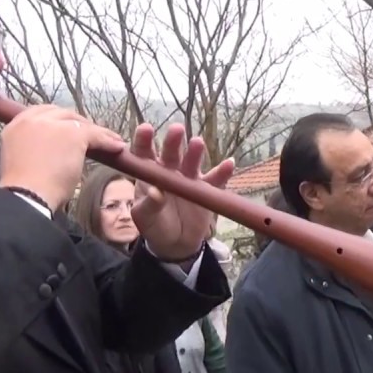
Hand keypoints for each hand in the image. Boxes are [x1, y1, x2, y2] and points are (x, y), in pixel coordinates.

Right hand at [0, 105, 127, 211]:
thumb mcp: (22, 162)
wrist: (26, 197)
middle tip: (91, 135)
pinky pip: (95, 135)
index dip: (58, 120)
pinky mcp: (72, 135)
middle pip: (62, 114)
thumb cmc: (24, 191)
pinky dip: (107, 141)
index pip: (41, 113)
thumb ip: (34, 150)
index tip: (68, 127)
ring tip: (110, 141)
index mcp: (15, 126)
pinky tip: (117, 147)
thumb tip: (51, 154)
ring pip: (80, 124)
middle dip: (78, 124)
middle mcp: (32, 120)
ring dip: (96, 132)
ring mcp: (52, 125)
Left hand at [129, 123, 235, 261]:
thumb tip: (156, 192)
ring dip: (195, 152)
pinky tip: (229, 164)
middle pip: (171, 152)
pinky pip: (216, 180)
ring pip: (193, 162)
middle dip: (174, 141)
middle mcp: (170, 171)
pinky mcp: (206, 190)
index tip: (146, 129)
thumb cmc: (154, 227)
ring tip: (198, 143)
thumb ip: (148, 205)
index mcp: (150, 174)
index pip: (144, 153)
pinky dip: (222, 172)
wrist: (175, 244)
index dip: (144, 140)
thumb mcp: (144, 219)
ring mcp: (189, 179)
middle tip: (176, 130)